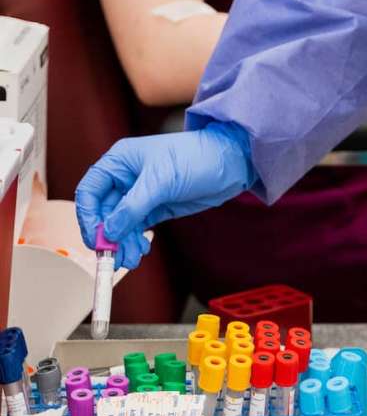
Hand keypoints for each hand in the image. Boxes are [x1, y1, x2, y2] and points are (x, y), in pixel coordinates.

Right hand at [75, 124, 254, 270]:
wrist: (229, 163)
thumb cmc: (196, 157)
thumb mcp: (162, 180)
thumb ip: (133, 207)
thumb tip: (108, 232)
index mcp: (121, 161)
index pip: (90, 191)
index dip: (88, 216)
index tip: (96, 240)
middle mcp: (125, 177)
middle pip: (102, 213)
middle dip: (107, 237)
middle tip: (114, 258)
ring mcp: (139, 194)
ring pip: (117, 225)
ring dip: (120, 244)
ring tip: (132, 258)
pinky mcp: (153, 207)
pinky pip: (133, 229)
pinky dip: (132, 242)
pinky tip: (140, 250)